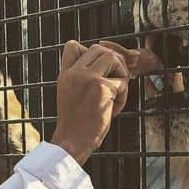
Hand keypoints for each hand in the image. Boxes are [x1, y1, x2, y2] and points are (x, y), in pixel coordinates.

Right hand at [51, 40, 158, 164]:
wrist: (72, 142)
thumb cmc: (76, 124)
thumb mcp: (70, 95)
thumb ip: (80, 79)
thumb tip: (106, 65)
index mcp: (65, 74)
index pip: (73, 45)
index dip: (90, 52)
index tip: (98, 71)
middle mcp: (75, 72)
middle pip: (99, 49)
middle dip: (113, 63)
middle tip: (116, 82)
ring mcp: (88, 78)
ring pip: (112, 58)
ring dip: (120, 74)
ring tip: (116, 94)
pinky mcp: (101, 87)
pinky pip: (122, 82)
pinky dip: (123, 97)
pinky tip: (113, 110)